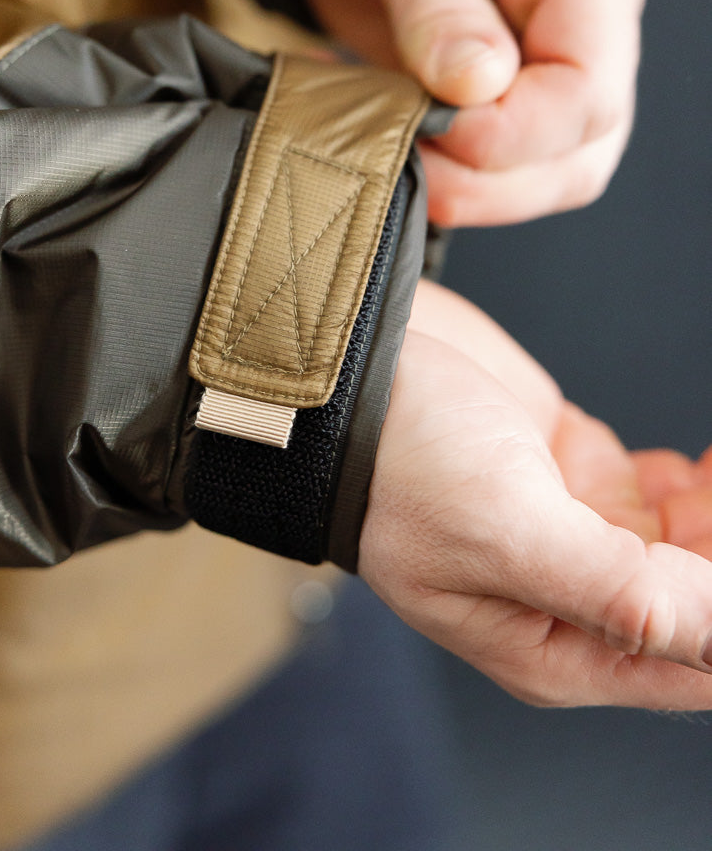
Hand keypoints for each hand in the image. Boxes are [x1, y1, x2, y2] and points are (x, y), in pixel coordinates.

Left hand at [271, 0, 644, 225]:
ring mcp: (543, 55)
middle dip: (491, 178)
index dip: (513, 133)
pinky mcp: (495, 87)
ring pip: (544, 170)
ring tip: (384, 147)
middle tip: (396, 156)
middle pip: (580, 148)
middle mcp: (583, 13)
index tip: (431, 127)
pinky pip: (493, 160)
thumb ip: (436, 0)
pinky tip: (381, 133)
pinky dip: (440, 168)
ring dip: (468, 187)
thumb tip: (477, 89)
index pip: (590, 88)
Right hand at [357, 281, 711, 707]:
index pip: (691, 665)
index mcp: (551, 650)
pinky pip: (673, 493)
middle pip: (698, 606)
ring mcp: (579, 534)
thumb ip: (623, 593)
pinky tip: (707, 462)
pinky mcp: (580, 472)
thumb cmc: (399, 460)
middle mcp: (572, 602)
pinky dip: (703, 481)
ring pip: (695, 547)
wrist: (352, 363)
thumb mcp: (509, 533)